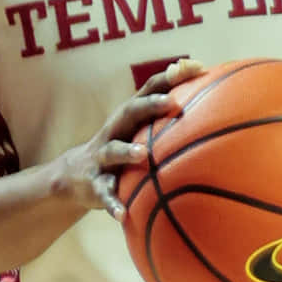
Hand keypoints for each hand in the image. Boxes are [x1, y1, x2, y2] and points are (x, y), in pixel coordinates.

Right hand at [47, 58, 203, 219]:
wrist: (76, 176)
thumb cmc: (122, 148)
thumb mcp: (139, 131)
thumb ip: (165, 117)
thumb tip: (206, 96)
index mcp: (129, 116)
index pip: (150, 88)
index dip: (170, 76)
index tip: (196, 67)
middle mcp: (115, 131)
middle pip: (130, 112)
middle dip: (150, 105)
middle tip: (173, 103)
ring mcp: (102, 158)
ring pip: (113, 151)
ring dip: (127, 152)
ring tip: (142, 155)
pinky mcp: (94, 184)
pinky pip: (104, 193)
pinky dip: (113, 203)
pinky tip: (122, 214)